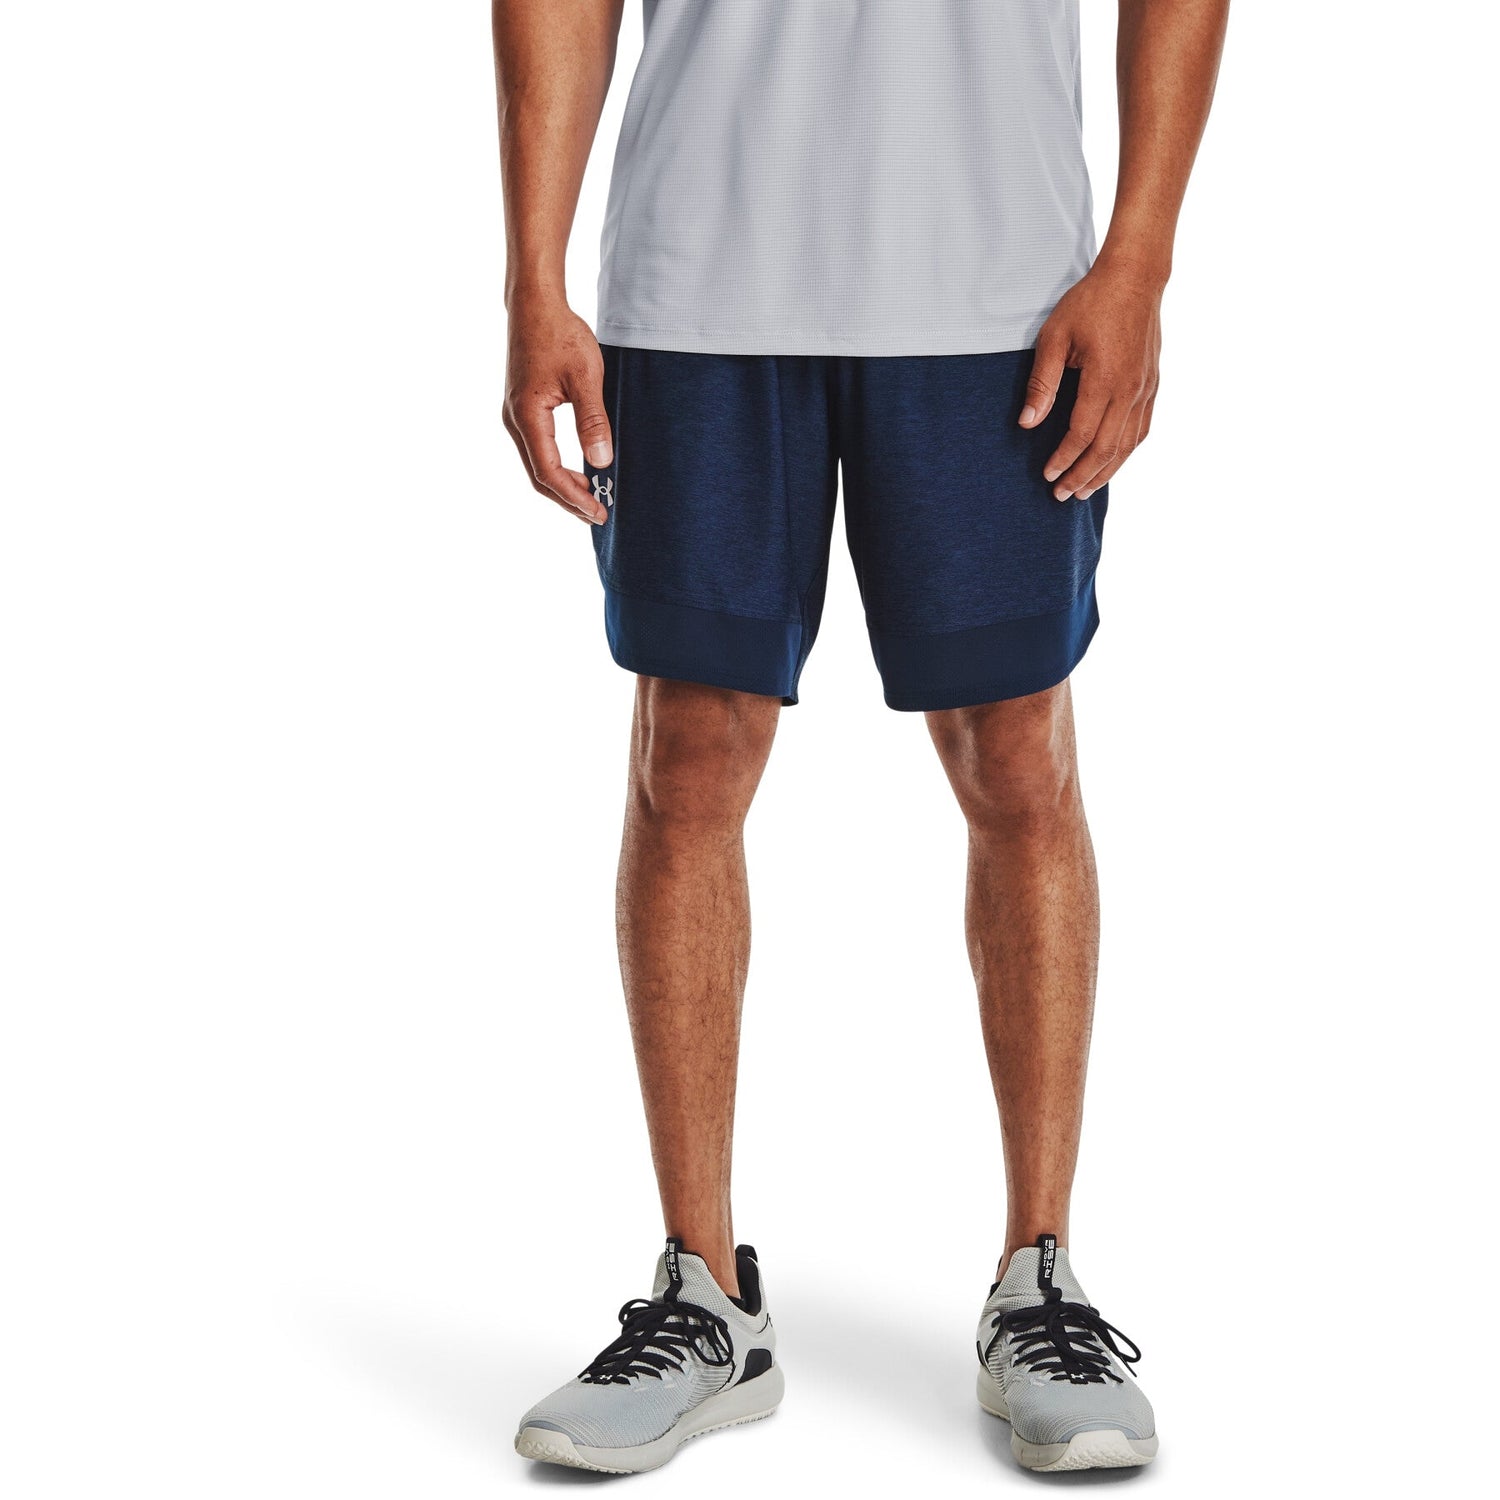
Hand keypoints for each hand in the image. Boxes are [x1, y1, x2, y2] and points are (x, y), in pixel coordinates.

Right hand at [503, 298, 612, 523]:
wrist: (535, 305)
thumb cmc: (560, 334)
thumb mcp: (586, 377)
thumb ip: (593, 420)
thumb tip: (602, 461)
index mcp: (527, 416)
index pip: (549, 472)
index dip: (574, 497)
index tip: (599, 512)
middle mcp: (515, 421)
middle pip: (539, 476)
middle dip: (568, 500)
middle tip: (598, 515)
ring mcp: (515, 416)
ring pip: (536, 465)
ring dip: (563, 486)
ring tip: (591, 499)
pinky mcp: (522, 409)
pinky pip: (537, 450)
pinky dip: (557, 468)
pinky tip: (578, 472)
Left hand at [1019, 261, 1163, 500]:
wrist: (1136, 277)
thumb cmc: (1090, 303)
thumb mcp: (1055, 337)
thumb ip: (1042, 383)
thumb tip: (1028, 423)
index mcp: (1104, 380)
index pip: (1082, 435)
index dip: (1063, 460)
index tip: (1047, 476)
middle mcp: (1130, 390)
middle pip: (1106, 448)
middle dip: (1083, 476)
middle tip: (1062, 496)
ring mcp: (1146, 388)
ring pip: (1128, 444)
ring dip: (1107, 471)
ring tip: (1086, 490)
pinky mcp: (1153, 384)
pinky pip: (1142, 428)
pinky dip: (1126, 451)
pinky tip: (1113, 461)